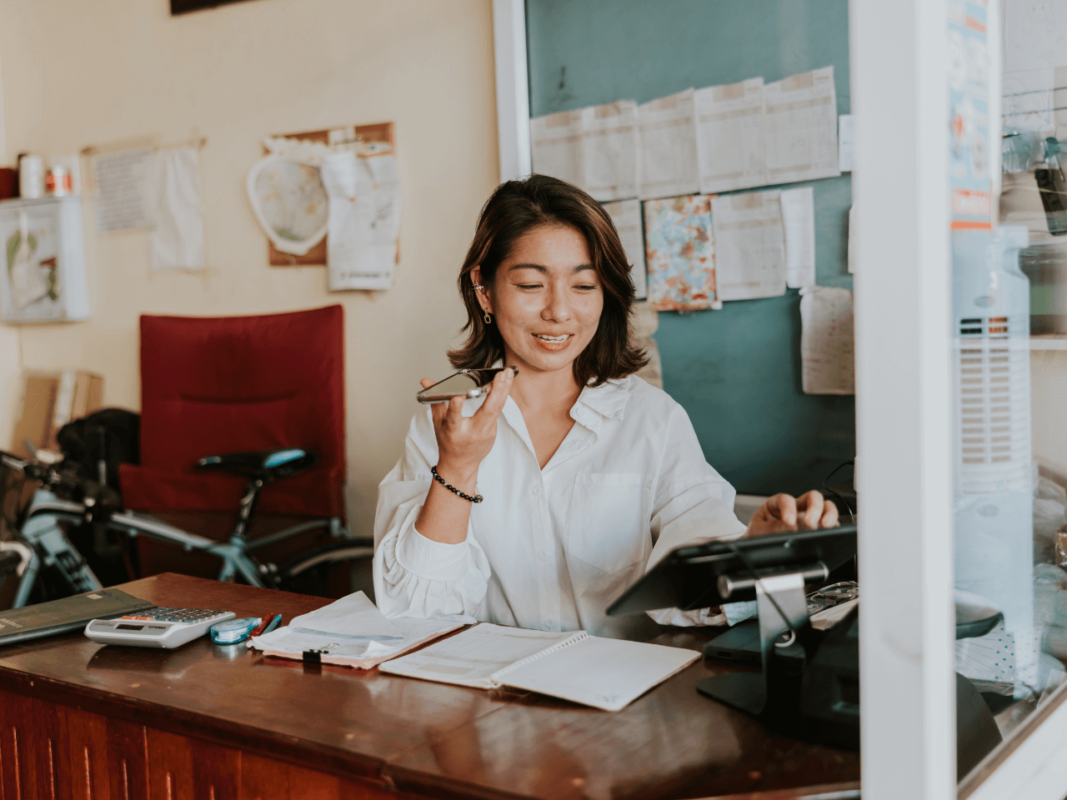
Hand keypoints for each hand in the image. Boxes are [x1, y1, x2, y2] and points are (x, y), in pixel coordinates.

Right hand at [422, 367, 515, 487]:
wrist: (461, 465)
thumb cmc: (448, 443)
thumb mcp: (438, 423)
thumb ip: (435, 400)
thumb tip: (426, 381)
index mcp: (454, 431)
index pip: (454, 418)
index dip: (456, 408)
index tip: (458, 396)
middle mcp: (472, 432)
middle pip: (487, 411)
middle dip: (496, 391)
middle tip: (501, 374)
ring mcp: (486, 433)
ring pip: (497, 409)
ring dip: (504, 389)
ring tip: (508, 373)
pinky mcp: (493, 431)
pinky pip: (498, 411)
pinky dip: (502, 396)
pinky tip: (506, 382)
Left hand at [745, 491, 838, 536]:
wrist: (759, 554)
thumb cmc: (758, 538)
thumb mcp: (757, 532)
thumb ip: (771, 528)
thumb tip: (790, 527)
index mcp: (777, 505)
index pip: (785, 499)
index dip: (788, 508)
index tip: (788, 521)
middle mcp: (796, 508)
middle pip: (811, 497)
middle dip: (814, 506)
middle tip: (810, 522)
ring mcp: (809, 518)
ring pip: (826, 507)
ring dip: (829, 514)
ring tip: (826, 526)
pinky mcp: (818, 530)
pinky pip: (832, 524)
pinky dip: (834, 527)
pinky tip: (831, 534)